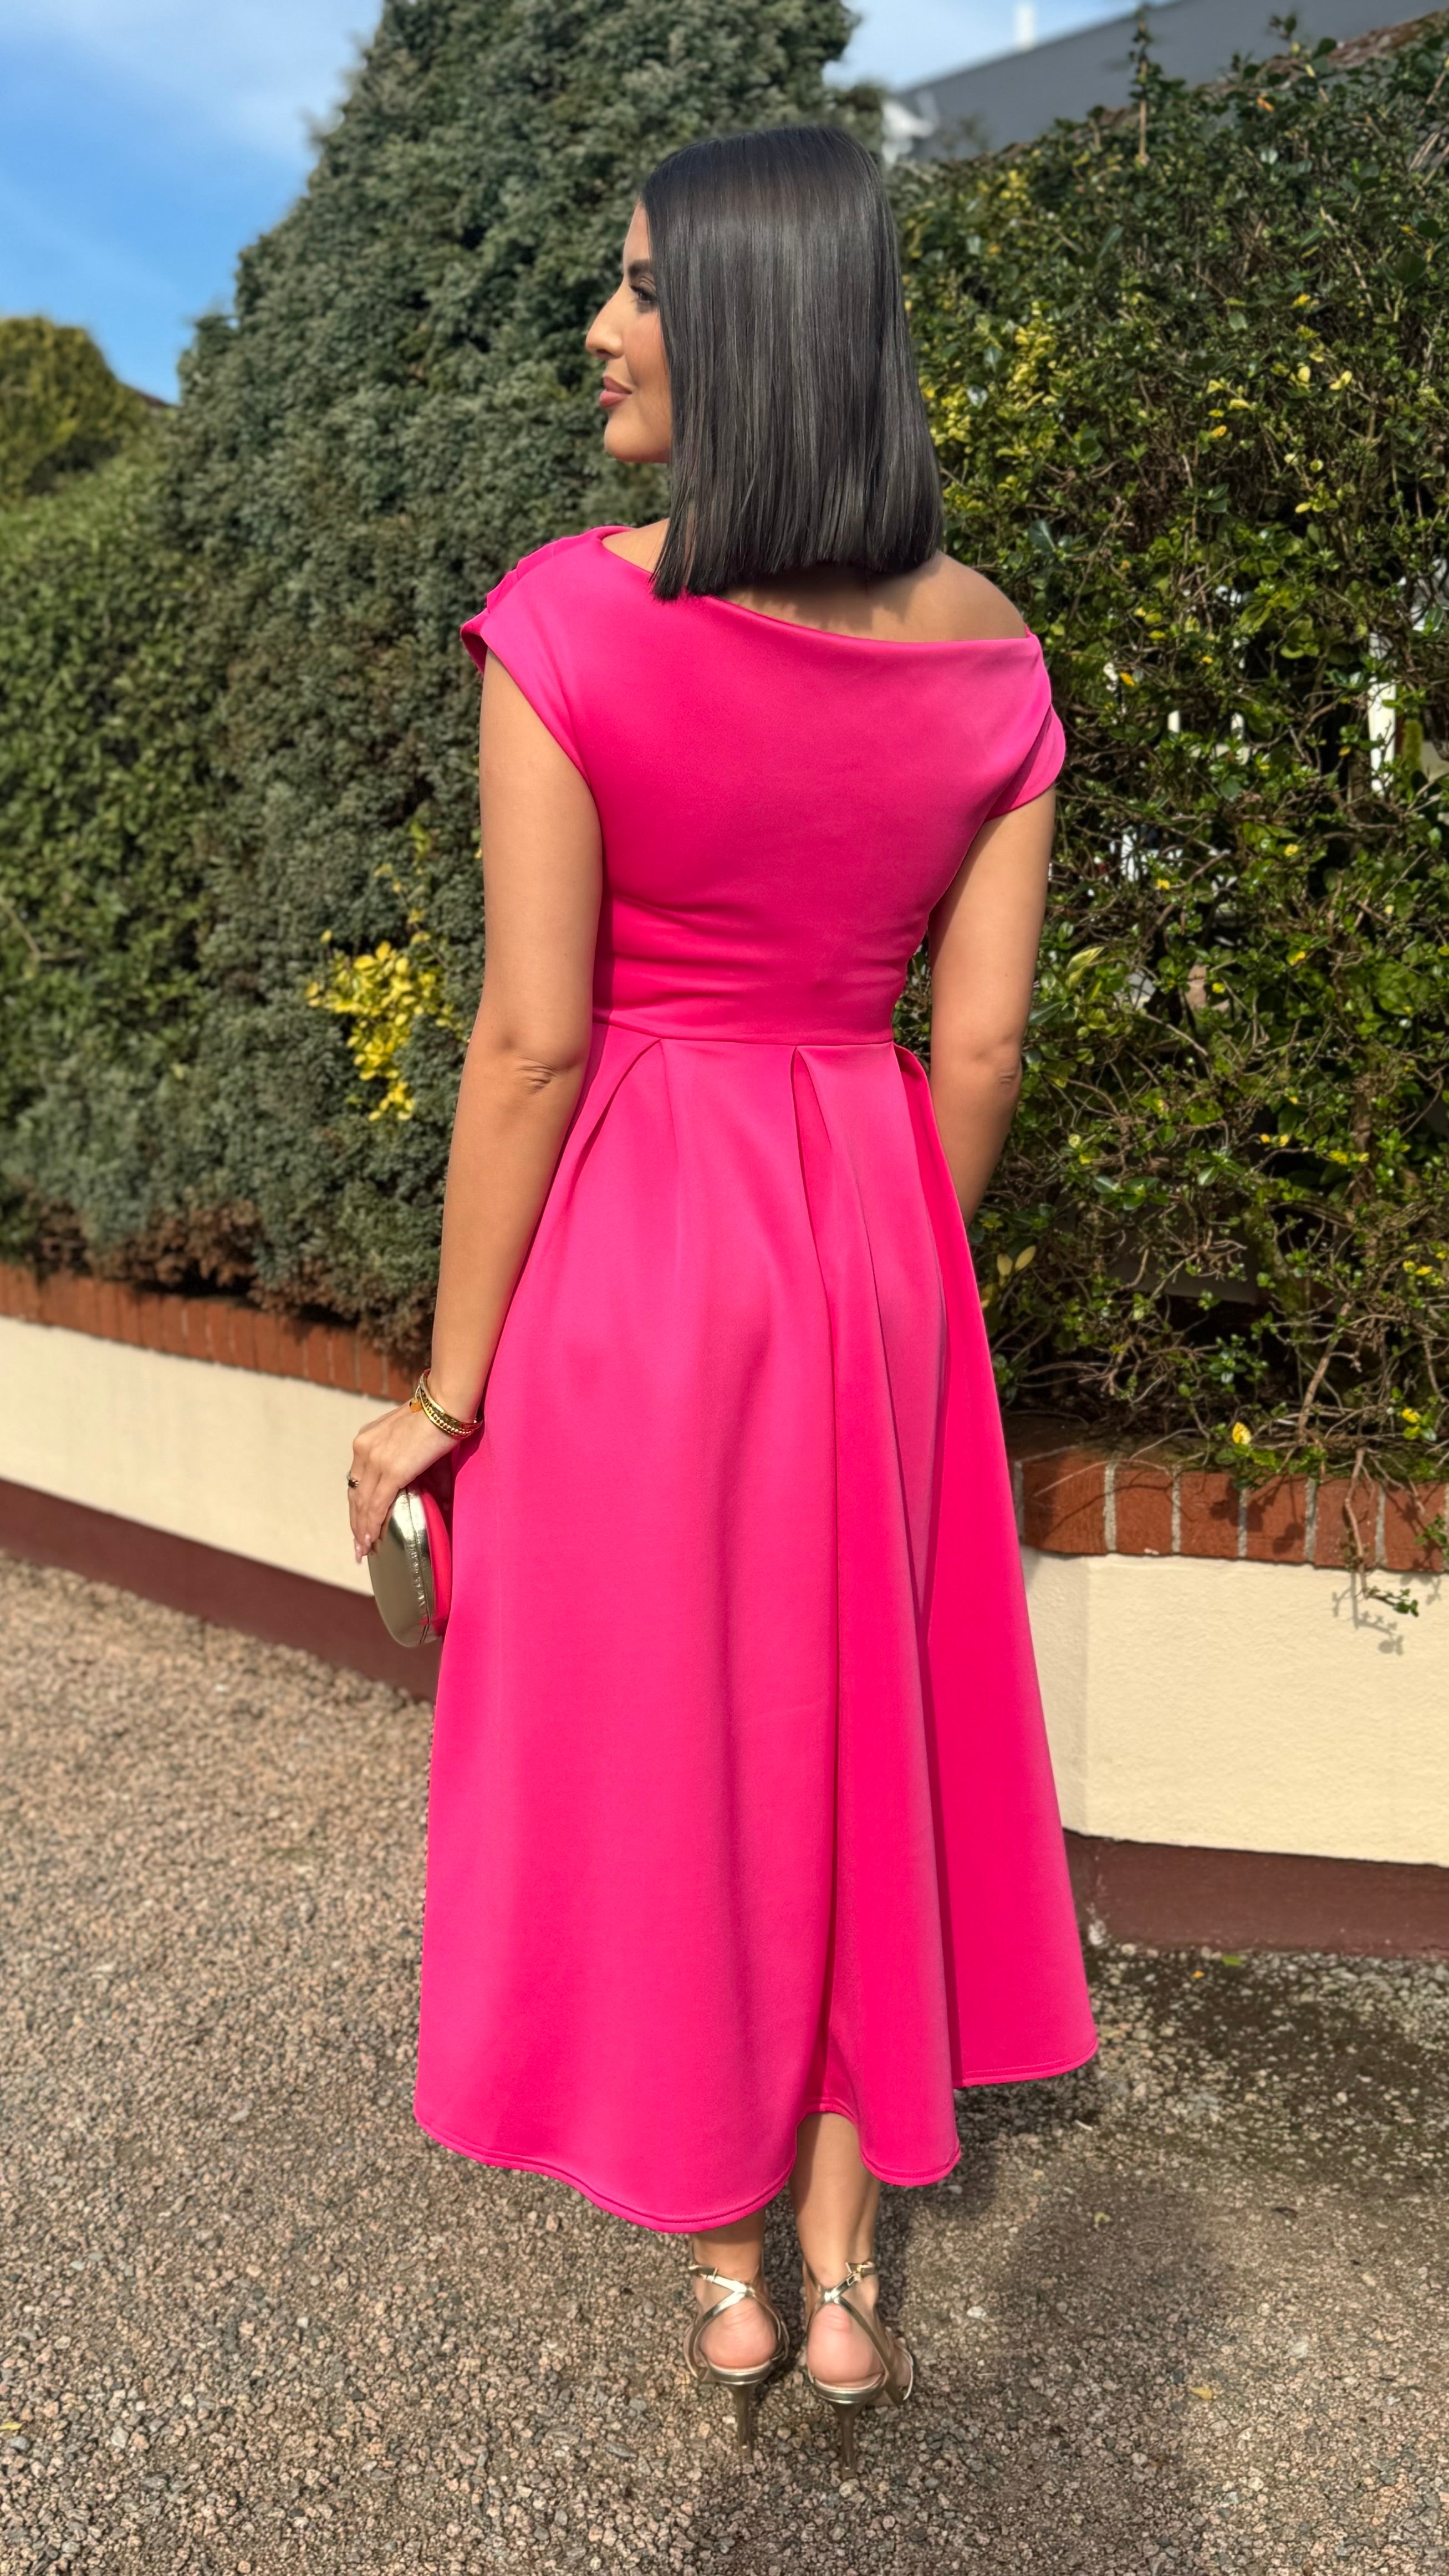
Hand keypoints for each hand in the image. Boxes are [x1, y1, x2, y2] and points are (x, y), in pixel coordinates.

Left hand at [348, 1402, 456, 1561]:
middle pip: (354, 1494)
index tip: (358, 1522)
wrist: (445, 1404)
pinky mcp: (392, 1471)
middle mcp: (364, 1449)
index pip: (355, 1480)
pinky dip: (372, 1525)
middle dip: (356, 1522)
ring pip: (362, 1503)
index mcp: (366, 1440)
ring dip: (362, 1529)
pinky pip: (377, 1505)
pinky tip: (370, 1540)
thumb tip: (440, 1501)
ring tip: (363, 1550)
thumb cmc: (436, 1419)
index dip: (356, 1504)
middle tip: (358, 1545)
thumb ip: (420, 1473)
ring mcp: (375, 1460)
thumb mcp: (416, 1443)